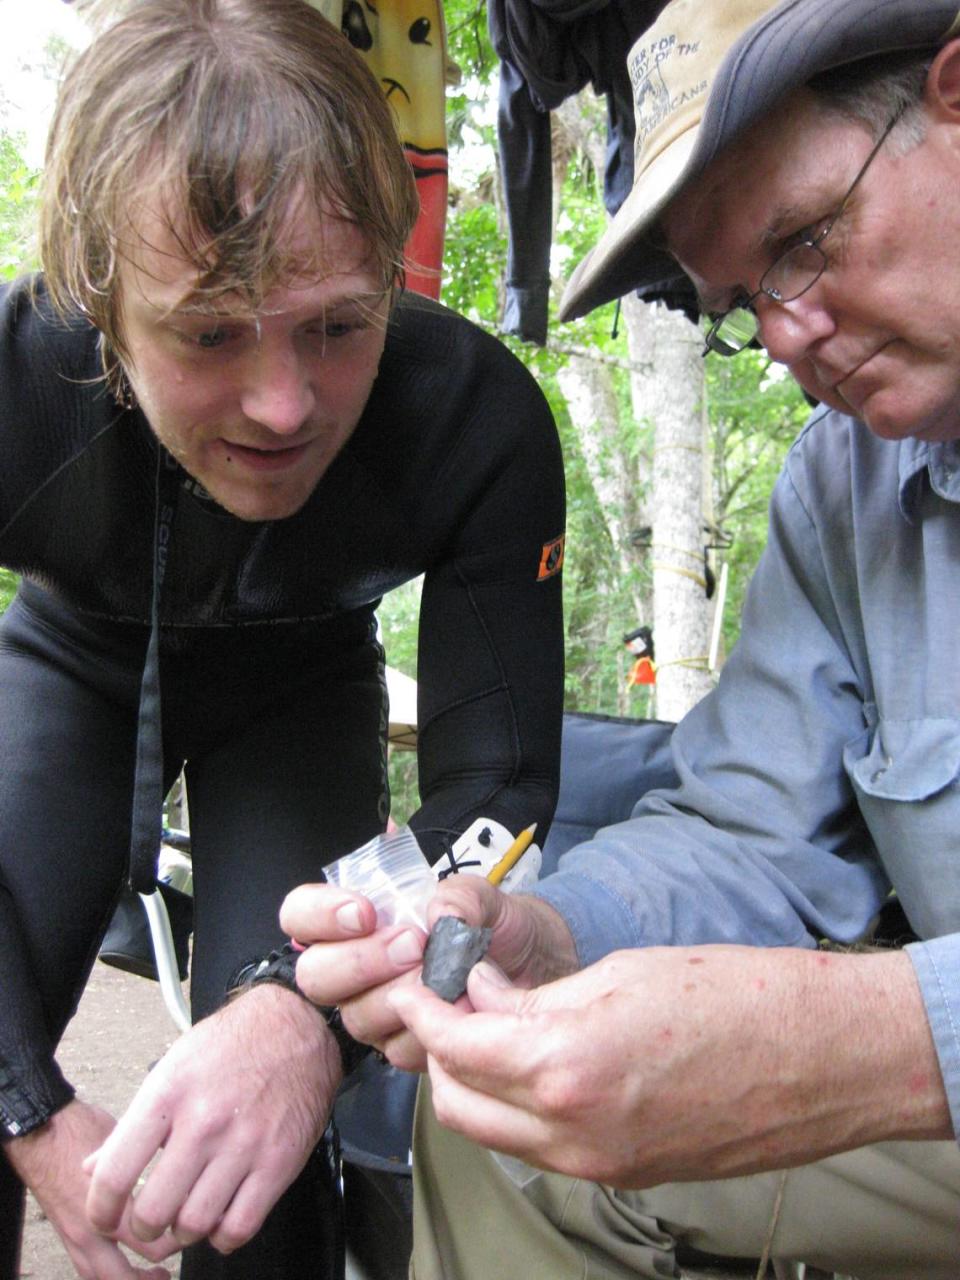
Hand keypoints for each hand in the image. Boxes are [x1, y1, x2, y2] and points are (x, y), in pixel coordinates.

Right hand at [4, 1098, 174, 1278]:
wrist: (42, 1136)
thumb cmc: (82, 1131)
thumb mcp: (123, 1142)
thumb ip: (146, 1161)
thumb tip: (180, 1167)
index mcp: (107, 1206)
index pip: (150, 1243)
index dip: (178, 1237)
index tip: (195, 1221)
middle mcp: (90, 1230)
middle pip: (127, 1273)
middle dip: (157, 1269)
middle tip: (179, 1247)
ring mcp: (76, 1239)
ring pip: (103, 1279)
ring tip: (159, 1276)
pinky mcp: (68, 1238)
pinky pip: (88, 1270)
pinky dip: (110, 1275)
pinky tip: (129, 1266)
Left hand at [85, 984, 339, 1254]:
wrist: (297, 1026)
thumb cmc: (232, 1044)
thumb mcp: (173, 1067)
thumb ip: (133, 1122)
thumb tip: (94, 1168)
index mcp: (169, 1094)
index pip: (115, 1174)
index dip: (101, 1210)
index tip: (105, 1217)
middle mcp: (205, 1122)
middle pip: (154, 1212)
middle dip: (143, 1225)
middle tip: (148, 1218)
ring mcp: (245, 1144)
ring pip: (196, 1225)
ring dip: (184, 1232)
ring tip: (185, 1215)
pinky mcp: (280, 1161)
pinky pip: (240, 1227)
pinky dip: (223, 1236)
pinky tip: (220, 1217)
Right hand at [281, 876, 576, 1070]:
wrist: (541, 968)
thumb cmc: (500, 926)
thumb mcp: (485, 897)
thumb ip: (461, 895)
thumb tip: (440, 915)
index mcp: (357, 921)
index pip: (300, 915)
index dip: (319, 915)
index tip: (365, 912)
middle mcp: (355, 968)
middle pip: (317, 975)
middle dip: (363, 960)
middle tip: (414, 945)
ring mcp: (376, 1011)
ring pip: (357, 1017)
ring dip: (399, 996)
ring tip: (446, 976)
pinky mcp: (405, 1046)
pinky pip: (397, 1049)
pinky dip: (429, 1030)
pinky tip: (459, 1008)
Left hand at [390, 944, 952, 1186]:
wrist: (819, 1059)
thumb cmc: (732, 997)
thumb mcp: (620, 975)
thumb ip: (539, 998)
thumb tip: (485, 999)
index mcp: (566, 1066)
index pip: (458, 1047)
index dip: (426, 1009)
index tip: (417, 983)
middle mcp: (572, 1131)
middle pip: (462, 1105)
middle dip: (441, 1052)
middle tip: (450, 1003)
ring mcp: (599, 1163)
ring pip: (497, 1134)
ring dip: (476, 1084)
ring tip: (490, 1028)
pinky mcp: (625, 1173)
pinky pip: (543, 1148)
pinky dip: (519, 1108)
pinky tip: (538, 1061)